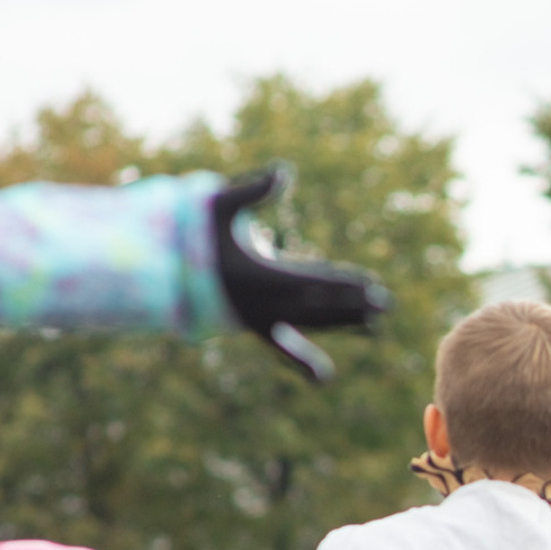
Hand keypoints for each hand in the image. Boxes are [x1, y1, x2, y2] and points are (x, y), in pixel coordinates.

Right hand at [212, 167, 391, 382]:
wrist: (164, 272)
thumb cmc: (194, 234)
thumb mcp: (218, 206)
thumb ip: (251, 191)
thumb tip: (284, 171)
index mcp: (258, 276)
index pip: (311, 281)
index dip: (343, 284)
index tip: (371, 284)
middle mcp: (262, 303)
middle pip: (318, 306)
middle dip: (353, 305)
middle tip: (386, 304)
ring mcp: (258, 319)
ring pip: (308, 324)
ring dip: (342, 325)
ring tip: (376, 325)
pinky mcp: (254, 328)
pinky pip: (282, 348)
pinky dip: (302, 361)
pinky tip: (322, 378)